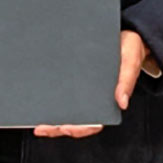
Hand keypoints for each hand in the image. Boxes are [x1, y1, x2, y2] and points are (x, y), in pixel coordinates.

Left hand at [34, 31, 149, 138]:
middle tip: (41, 128)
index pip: (93, 123)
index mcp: (108, 100)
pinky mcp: (70, 76)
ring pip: (63, 108)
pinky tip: (32, 92)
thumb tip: (122, 103)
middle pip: (74, 119)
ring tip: (32, 118)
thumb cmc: (129, 49)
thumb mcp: (130, 61)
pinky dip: (45, 94)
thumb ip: (126, 81)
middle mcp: (92, 98)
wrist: (123, 33)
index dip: (79, 129)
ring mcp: (80, 89)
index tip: (66, 128)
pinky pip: (58, 88)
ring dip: (48, 116)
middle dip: (57, 127)